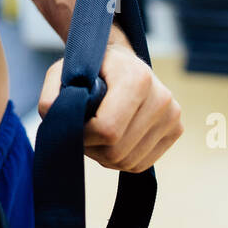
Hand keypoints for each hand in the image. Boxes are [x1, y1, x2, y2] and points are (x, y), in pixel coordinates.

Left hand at [39, 43, 182, 172]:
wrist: (121, 62)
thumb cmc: (90, 68)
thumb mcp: (63, 73)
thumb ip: (52, 97)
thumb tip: (55, 120)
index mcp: (137, 79)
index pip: (107, 130)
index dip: (83, 136)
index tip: (73, 125)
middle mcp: (162, 97)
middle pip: (118, 151)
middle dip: (92, 148)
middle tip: (83, 131)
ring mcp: (172, 115)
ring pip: (129, 162)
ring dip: (104, 156)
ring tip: (97, 133)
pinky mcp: (176, 130)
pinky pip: (141, 165)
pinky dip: (121, 160)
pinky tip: (113, 140)